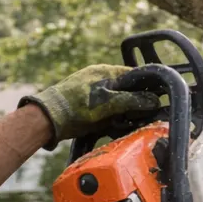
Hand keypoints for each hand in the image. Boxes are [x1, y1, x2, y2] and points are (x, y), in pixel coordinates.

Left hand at [20, 64, 163, 148]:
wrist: (47, 119)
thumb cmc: (76, 106)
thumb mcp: (107, 102)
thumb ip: (131, 100)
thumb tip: (153, 101)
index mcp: (105, 72)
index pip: (133, 75)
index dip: (145, 87)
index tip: (155, 99)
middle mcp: (99, 81)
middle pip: (126, 91)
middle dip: (134, 104)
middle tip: (141, 115)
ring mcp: (91, 95)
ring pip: (116, 104)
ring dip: (123, 115)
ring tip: (126, 123)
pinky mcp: (86, 109)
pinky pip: (106, 114)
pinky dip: (112, 121)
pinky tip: (114, 129)